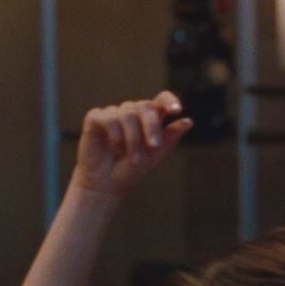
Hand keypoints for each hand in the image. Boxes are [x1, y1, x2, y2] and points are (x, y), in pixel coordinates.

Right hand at [70, 92, 194, 197]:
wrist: (106, 185)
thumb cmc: (131, 170)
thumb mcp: (155, 156)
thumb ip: (170, 138)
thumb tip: (189, 121)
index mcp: (149, 119)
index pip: (161, 100)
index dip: (169, 100)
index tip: (176, 110)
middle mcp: (132, 113)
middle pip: (146, 106)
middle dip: (152, 126)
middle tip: (154, 146)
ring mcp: (113, 114)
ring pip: (128, 114)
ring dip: (133, 139)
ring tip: (132, 157)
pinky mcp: (95, 118)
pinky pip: (109, 119)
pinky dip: (116, 136)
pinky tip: (115, 149)